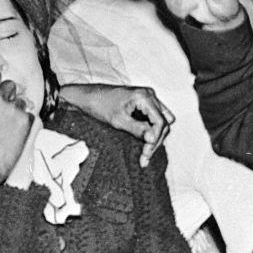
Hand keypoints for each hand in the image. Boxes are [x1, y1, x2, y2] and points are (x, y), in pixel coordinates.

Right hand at [0, 63, 33, 192]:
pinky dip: (25, 121)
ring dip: (18, 108)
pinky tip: (16, 132)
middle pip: (9, 84)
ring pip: (21, 100)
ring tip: (10, 125)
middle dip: (8, 94)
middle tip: (5, 109)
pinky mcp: (25, 119)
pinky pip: (30, 113)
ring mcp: (12, 108)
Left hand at [59, 84, 174, 166]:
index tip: (146, 153)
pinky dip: (150, 131)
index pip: (160, 121)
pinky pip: (154, 119)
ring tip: (144, 153)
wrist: (88, 97)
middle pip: (164, 121)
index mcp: (144, 96)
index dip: (155, 139)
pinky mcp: (143, 104)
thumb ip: (137, 130)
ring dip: (155, 136)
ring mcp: (147, 99)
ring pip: (161, 120)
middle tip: (145, 157)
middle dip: (156, 140)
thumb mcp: (118, 121)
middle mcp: (149, 95)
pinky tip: (142, 143)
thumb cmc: (100, 106)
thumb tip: (153, 139)